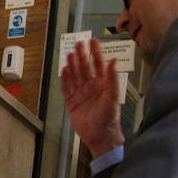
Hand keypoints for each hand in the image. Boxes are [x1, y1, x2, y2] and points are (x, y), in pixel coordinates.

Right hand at [60, 39, 124, 158]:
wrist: (100, 136)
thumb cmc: (109, 117)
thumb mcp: (113, 97)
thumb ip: (112, 78)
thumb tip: (113, 61)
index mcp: (103, 84)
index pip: (99, 64)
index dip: (96, 52)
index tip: (92, 41)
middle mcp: (91, 86)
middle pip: (85, 67)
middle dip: (82, 55)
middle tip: (78, 43)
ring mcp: (81, 94)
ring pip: (75, 75)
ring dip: (73, 64)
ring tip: (70, 53)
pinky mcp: (72, 102)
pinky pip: (66, 88)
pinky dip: (65, 79)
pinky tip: (64, 70)